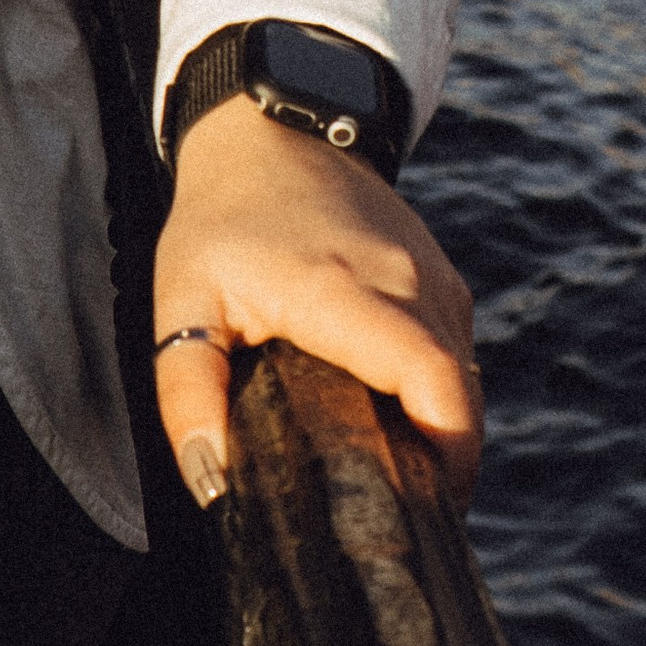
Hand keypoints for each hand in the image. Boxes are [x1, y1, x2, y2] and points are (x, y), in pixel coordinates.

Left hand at [152, 95, 480, 511]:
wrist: (271, 127)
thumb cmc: (222, 215)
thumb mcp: (180, 299)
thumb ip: (186, 393)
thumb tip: (212, 483)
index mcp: (344, 292)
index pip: (432, 380)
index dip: (447, 455)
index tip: (424, 510)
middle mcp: (406, 279)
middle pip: (459, 393)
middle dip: (446, 466)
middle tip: (402, 517)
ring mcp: (432, 271)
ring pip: (464, 373)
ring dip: (444, 430)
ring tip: (395, 476)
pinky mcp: (440, 272)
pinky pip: (459, 348)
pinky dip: (443, 392)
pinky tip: (399, 419)